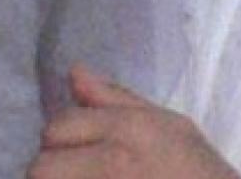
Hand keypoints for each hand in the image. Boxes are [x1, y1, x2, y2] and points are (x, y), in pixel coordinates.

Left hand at [27, 65, 240, 178]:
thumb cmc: (198, 171)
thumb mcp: (170, 126)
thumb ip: (118, 99)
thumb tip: (74, 72)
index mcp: (129, 129)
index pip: (58, 129)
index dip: (62, 143)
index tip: (79, 158)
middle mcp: (114, 162)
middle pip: (42, 168)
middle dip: (52, 172)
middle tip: (78, 175)